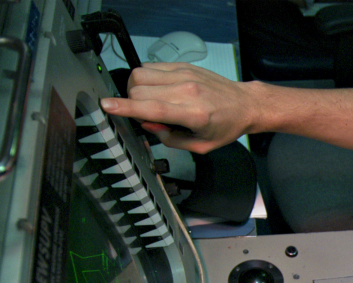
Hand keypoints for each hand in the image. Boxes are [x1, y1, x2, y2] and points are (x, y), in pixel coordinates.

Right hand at [100, 63, 261, 152]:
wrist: (245, 104)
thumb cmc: (226, 126)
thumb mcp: (200, 145)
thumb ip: (170, 138)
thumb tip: (147, 124)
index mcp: (193, 114)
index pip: (151, 108)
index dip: (125, 108)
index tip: (107, 106)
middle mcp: (187, 90)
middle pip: (139, 89)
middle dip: (132, 103)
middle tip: (145, 114)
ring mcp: (185, 74)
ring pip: (141, 74)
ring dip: (136, 88)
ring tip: (149, 101)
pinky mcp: (183, 66)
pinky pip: (151, 67)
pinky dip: (147, 79)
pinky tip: (158, 90)